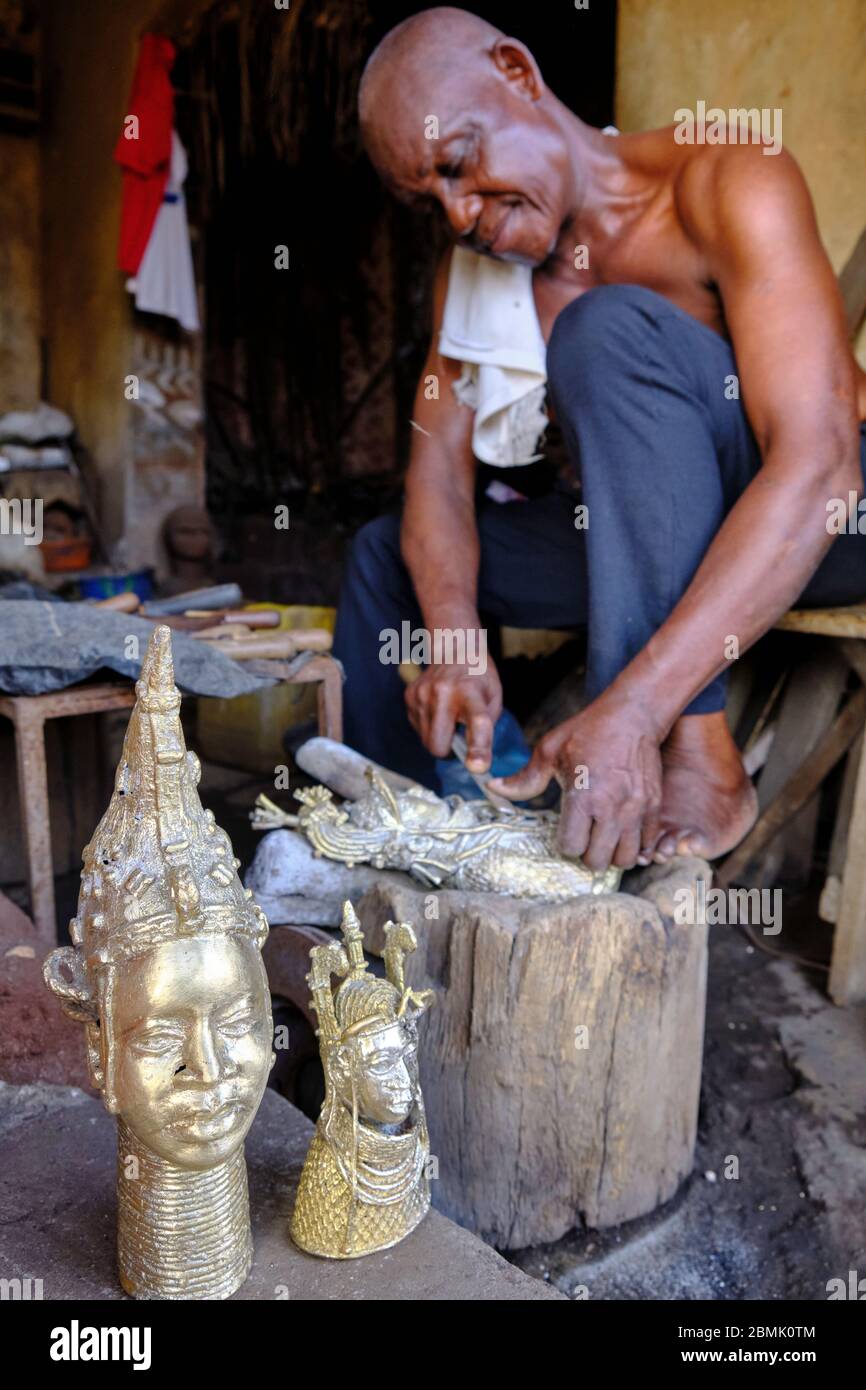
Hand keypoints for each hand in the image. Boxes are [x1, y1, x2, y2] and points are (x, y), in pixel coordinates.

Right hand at [405, 659, 502, 771]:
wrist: (455, 647)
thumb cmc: (478, 677)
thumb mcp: (494, 699)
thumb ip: (485, 728)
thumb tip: (473, 759)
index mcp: (470, 691)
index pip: (476, 722)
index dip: (478, 748)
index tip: (478, 767)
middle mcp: (442, 692)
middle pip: (438, 745)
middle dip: (448, 751)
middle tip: (459, 738)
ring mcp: (421, 694)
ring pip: (426, 741)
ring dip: (439, 738)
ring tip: (450, 718)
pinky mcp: (409, 696)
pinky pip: (418, 729)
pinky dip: (429, 727)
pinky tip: (438, 710)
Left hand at [488, 696, 663, 869]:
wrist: (632, 716)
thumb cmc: (588, 731)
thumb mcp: (550, 751)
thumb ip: (524, 778)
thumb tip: (494, 789)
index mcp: (583, 796)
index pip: (571, 847)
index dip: (564, 844)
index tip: (564, 832)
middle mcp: (612, 808)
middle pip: (596, 861)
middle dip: (585, 854)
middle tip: (583, 839)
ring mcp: (636, 810)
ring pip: (625, 859)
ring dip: (611, 854)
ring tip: (603, 839)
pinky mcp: (654, 807)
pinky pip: (646, 845)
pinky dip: (634, 846)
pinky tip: (622, 832)